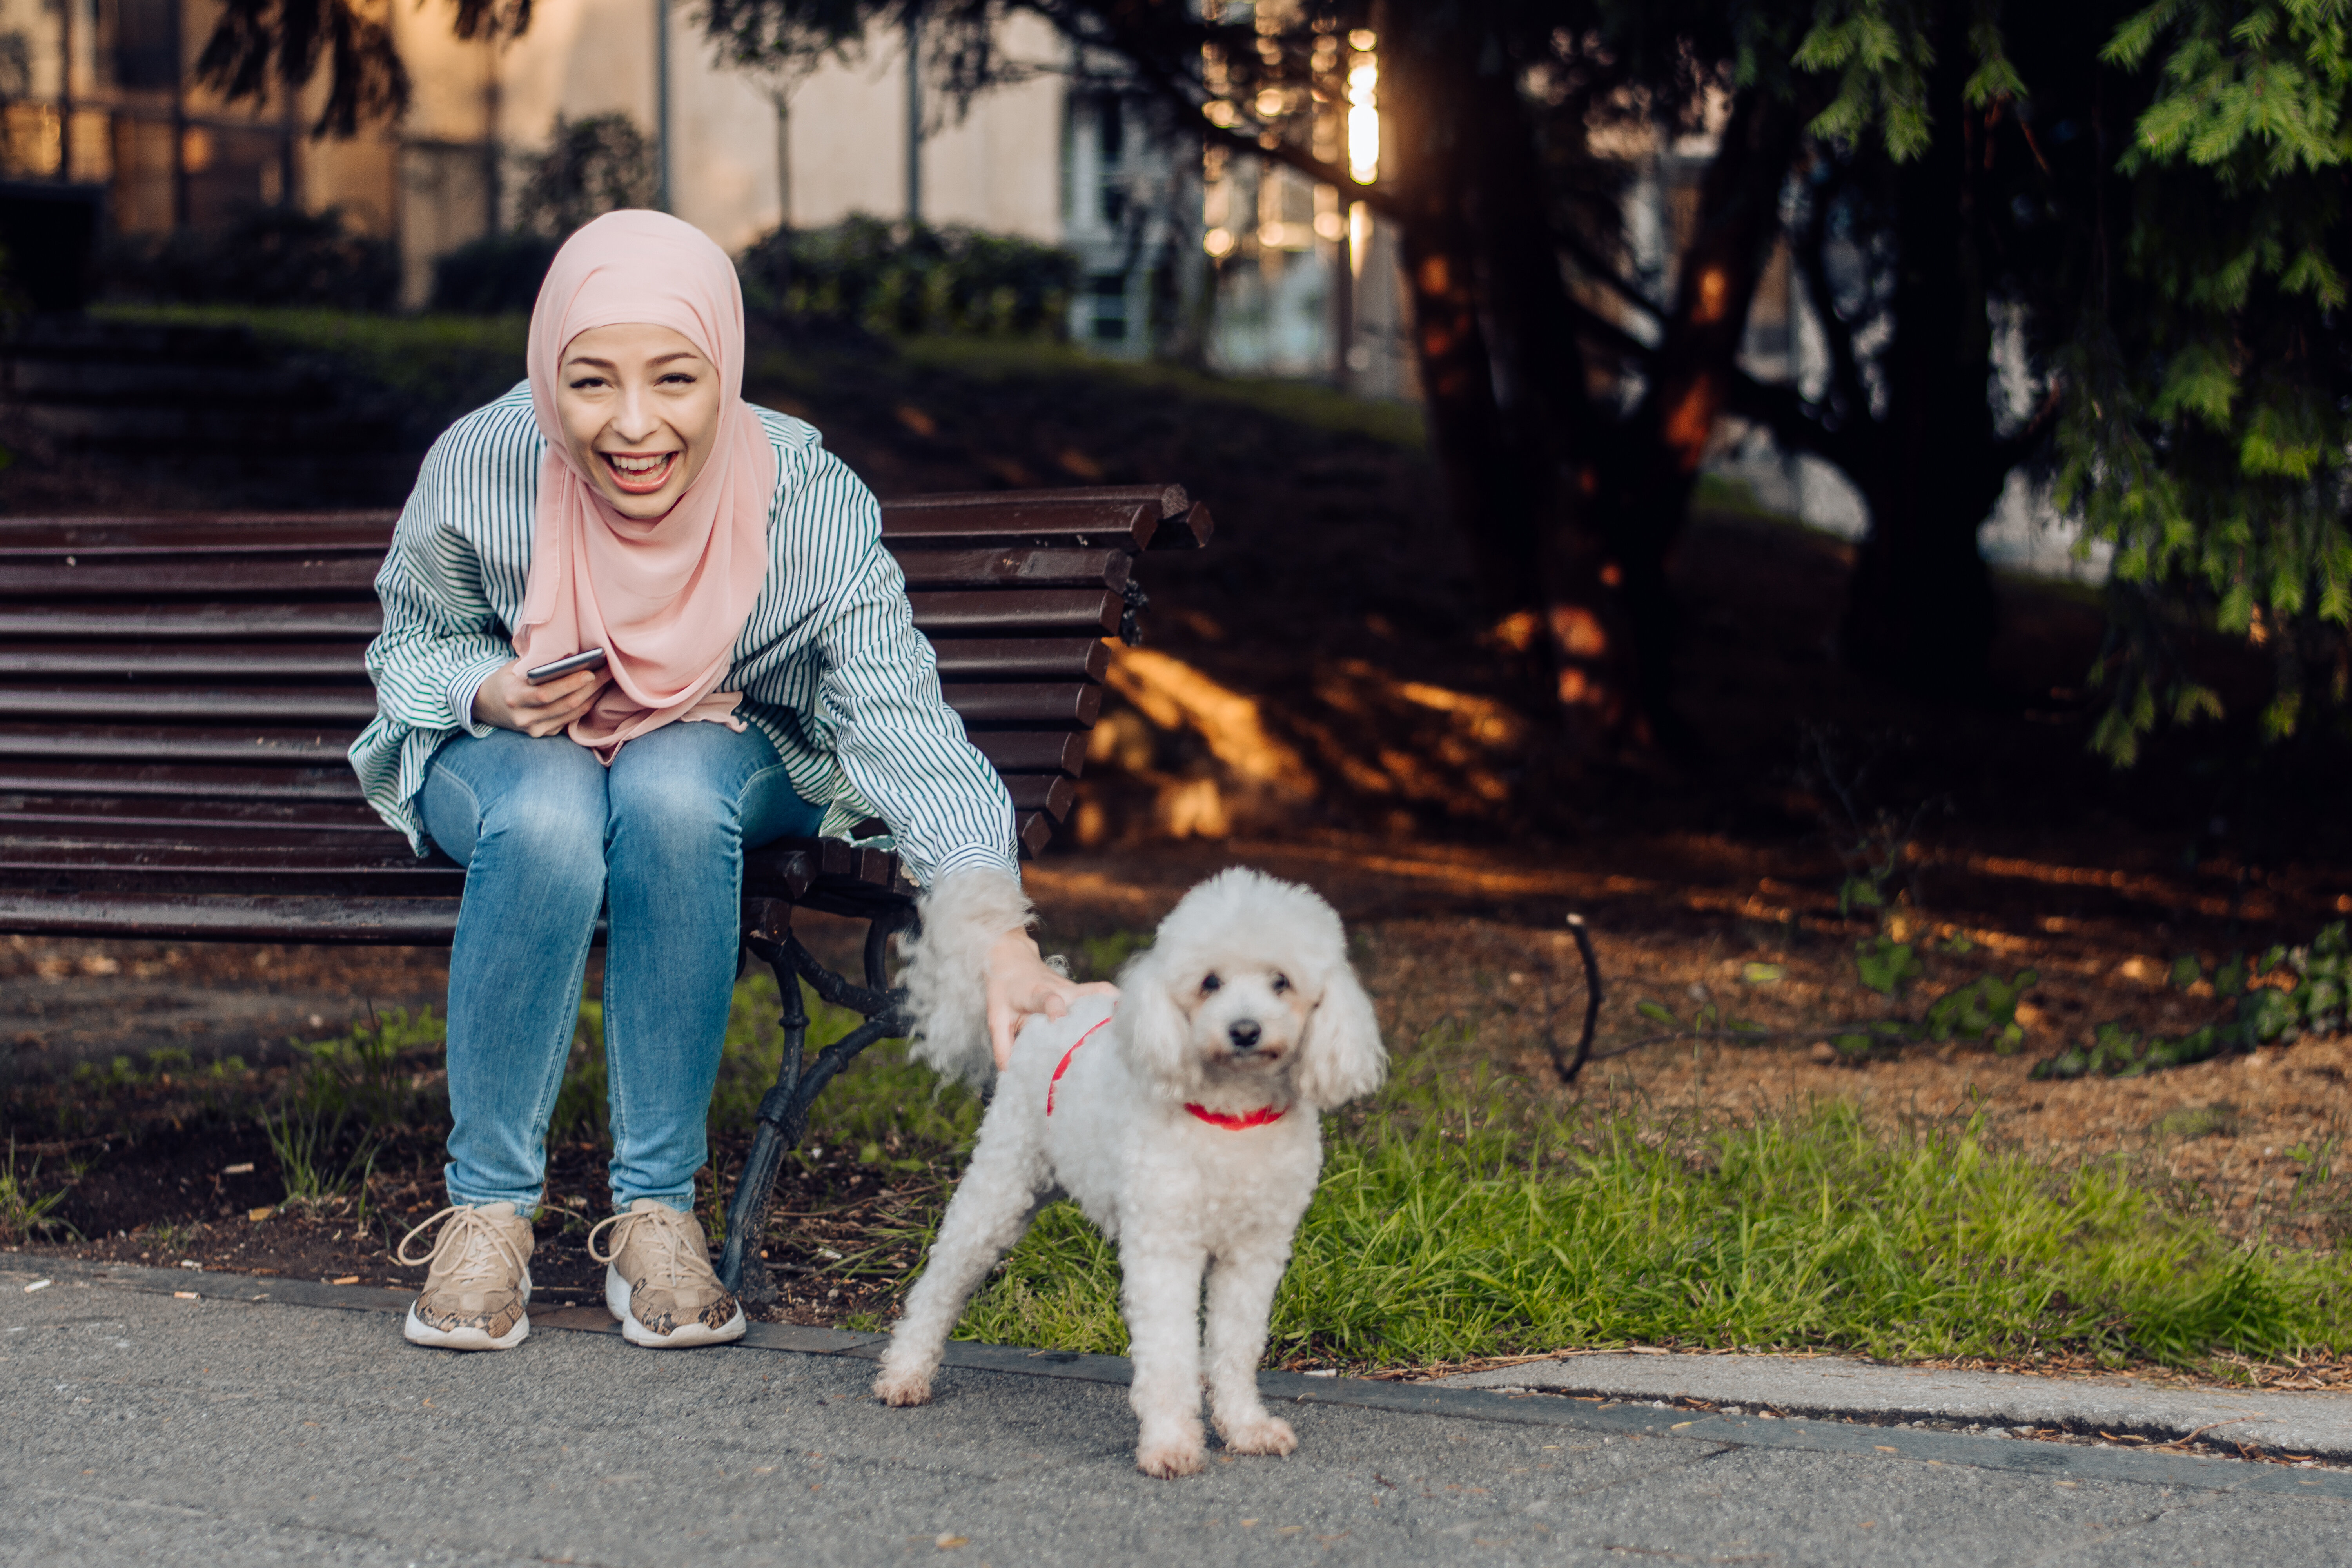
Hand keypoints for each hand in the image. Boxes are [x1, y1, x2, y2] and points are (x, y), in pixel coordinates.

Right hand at [472, 661, 609, 737]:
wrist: (487, 705)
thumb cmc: (505, 680)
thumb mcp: (514, 668)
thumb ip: (538, 666)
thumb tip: (573, 657)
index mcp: (514, 698)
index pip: (546, 694)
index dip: (570, 684)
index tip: (590, 672)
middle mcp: (524, 718)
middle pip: (564, 705)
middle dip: (590, 688)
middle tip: (609, 672)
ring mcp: (534, 730)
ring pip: (571, 714)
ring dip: (593, 697)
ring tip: (608, 680)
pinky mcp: (544, 735)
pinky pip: (570, 720)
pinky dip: (584, 706)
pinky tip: (596, 692)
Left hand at [985, 928, 1116, 1070]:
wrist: (1010, 957)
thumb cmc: (1003, 989)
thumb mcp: (996, 1017)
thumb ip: (1003, 1046)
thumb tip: (1012, 1075)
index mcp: (1036, 994)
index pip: (1049, 1000)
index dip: (1056, 1010)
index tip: (1061, 1022)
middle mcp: (1061, 989)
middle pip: (1090, 994)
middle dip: (1103, 1013)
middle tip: (1117, 1037)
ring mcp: (1075, 990)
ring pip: (1101, 995)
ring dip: (1115, 1010)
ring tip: (1130, 1035)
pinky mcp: (1082, 992)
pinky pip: (1101, 998)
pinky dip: (1115, 1008)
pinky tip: (1127, 1026)